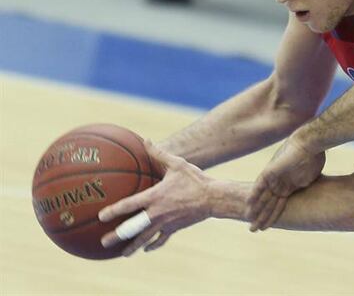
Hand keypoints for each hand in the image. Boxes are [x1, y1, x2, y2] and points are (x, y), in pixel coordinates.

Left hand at [98, 141, 212, 255]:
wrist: (213, 198)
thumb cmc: (195, 179)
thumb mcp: (177, 163)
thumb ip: (159, 153)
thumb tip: (145, 140)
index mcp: (155, 197)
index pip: (129, 205)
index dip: (114, 210)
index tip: (101, 216)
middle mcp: (157, 213)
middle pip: (133, 228)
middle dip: (117, 236)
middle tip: (104, 243)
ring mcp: (166, 223)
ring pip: (145, 238)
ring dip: (132, 246)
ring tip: (122, 254)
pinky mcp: (175, 229)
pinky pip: (161, 240)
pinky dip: (153, 245)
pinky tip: (146, 249)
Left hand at [246, 136, 323, 230]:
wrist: (310, 144)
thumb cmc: (314, 158)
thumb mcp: (310, 178)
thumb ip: (303, 187)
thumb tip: (303, 194)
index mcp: (289, 185)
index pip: (278, 205)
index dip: (272, 216)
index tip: (266, 227)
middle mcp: (279, 182)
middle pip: (267, 203)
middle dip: (260, 217)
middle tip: (252, 230)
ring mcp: (274, 177)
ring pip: (261, 197)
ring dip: (255, 210)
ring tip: (248, 223)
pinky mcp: (270, 171)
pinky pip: (259, 184)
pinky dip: (254, 194)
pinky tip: (248, 204)